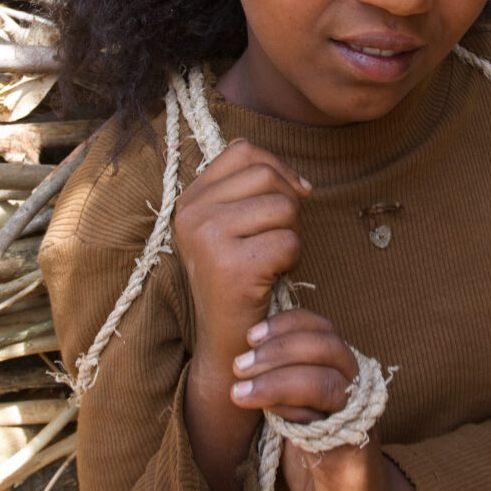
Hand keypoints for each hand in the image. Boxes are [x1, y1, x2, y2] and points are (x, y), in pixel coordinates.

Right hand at [175, 139, 310, 376]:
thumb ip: (247, 192)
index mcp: (189, 198)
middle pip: (266, 175)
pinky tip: (272, 275)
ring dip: (291, 233)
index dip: (277, 167)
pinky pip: (288, 241)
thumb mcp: (229, 227)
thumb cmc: (236, 279)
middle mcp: (192, 213)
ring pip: (283, 207)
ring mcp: (208, 238)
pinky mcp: (232, 266)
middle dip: (288, 204)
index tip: (293, 194)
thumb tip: (301, 183)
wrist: (224, 339)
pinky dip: (292, 259)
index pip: (242, 150)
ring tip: (272, 257)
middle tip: (278, 237)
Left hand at [231, 309, 426, 490]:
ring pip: (325, 380)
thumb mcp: (292, 408)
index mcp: (340, 368)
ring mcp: (357, 416)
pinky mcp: (355, 449)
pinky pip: (326, 422)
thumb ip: (279, 380)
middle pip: (326, 346)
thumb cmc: (315, 454)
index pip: (321, 327)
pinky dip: (291, 411)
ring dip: (277, 380)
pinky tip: (266, 415)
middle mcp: (355, 385)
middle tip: (239, 364)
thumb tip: (240, 353)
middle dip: (278, 349)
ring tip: (239, 390)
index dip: (287, 323)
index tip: (250, 334)